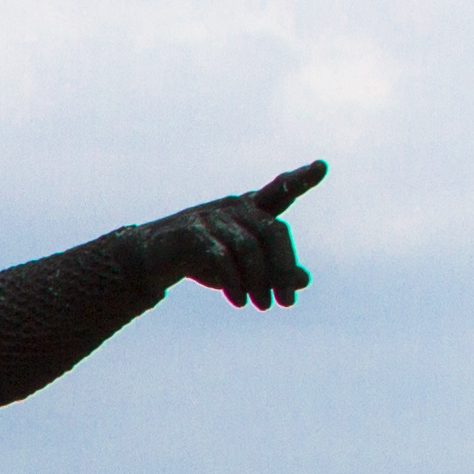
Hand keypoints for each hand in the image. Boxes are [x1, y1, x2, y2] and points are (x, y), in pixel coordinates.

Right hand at [148, 160, 322, 308]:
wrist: (152, 260)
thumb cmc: (204, 259)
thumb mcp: (243, 267)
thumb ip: (275, 270)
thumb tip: (303, 280)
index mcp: (252, 208)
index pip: (281, 190)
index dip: (301, 179)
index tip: (322, 167)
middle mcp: (235, 207)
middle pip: (273, 231)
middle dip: (283, 269)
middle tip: (287, 302)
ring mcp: (212, 217)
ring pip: (249, 247)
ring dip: (260, 281)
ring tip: (263, 306)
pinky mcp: (191, 234)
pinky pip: (221, 257)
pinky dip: (234, 281)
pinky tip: (240, 301)